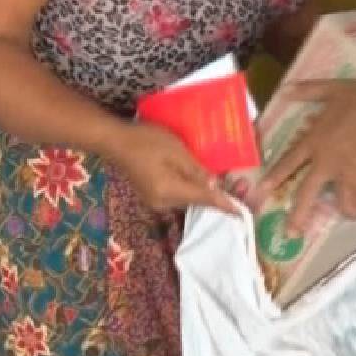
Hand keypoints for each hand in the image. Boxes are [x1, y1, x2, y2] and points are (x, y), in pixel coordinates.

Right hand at [105, 124, 237, 214]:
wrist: (114, 141)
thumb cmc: (146, 140)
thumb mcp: (176, 150)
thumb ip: (196, 170)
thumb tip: (214, 187)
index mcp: (170, 192)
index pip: (204, 200)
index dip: (224, 206)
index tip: (241, 215)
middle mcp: (163, 203)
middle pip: (195, 203)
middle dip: (215, 197)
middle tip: (237, 190)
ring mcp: (155, 201)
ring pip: (186, 200)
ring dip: (201, 193)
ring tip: (220, 184)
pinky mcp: (151, 195)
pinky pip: (176, 196)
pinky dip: (189, 190)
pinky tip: (197, 180)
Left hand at [253, 81, 355, 235]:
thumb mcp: (332, 89)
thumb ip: (309, 91)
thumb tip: (286, 89)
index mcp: (313, 141)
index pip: (289, 162)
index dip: (275, 176)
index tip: (263, 191)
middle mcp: (325, 162)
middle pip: (307, 193)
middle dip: (298, 215)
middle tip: (291, 234)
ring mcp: (344, 175)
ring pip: (340, 202)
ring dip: (345, 210)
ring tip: (349, 215)